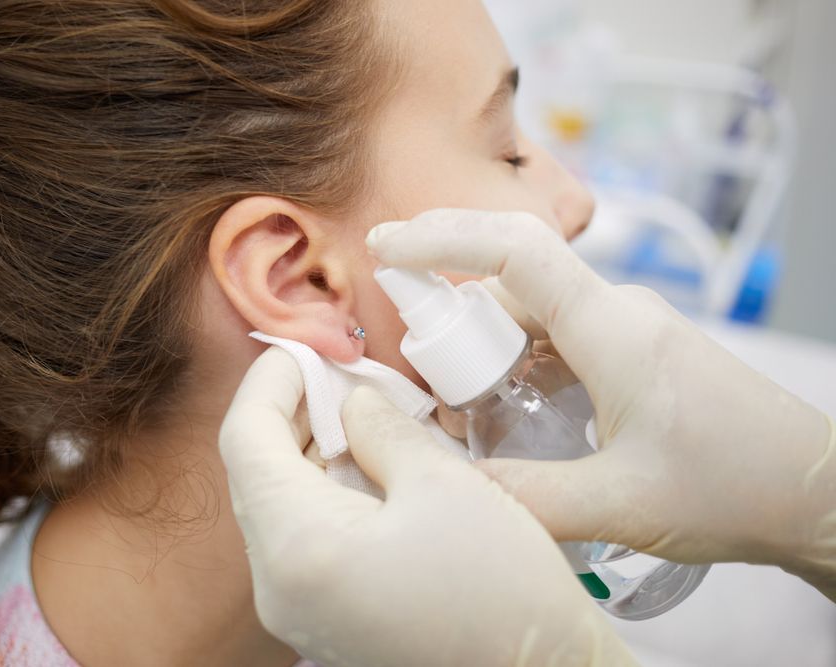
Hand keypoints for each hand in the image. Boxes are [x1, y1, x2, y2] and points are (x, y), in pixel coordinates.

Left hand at [219, 347, 635, 666]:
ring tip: (369, 414)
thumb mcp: (445, 485)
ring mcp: (297, 611)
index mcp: (297, 548)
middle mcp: (277, 587)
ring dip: (315, 449)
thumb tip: (353, 399)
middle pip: (258, 472)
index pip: (245, 439)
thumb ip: (382, 429)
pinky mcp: (324, 621)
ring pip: (280, 504)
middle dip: (296, 411)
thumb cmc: (505, 593)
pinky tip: (375, 467)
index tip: (311, 343)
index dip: (273, 379)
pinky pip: (303, 539)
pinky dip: (328, 491)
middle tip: (347, 373)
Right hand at [367, 209, 835, 600]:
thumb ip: (524, 496)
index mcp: (612, 328)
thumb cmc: (736, 487)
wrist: (816, 491)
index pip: (515, 251)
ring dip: (485, 349)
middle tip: (418, 373)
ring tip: (459, 412)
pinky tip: (506, 414)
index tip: (384, 247)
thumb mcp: (619, 503)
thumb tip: (449, 486)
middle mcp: (617, 313)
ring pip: (531, 314)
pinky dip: (517, 365)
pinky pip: (557, 339)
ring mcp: (627, 330)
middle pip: (510, 281)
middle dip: (451, 313)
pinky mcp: (633, 354)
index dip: (442, 239)